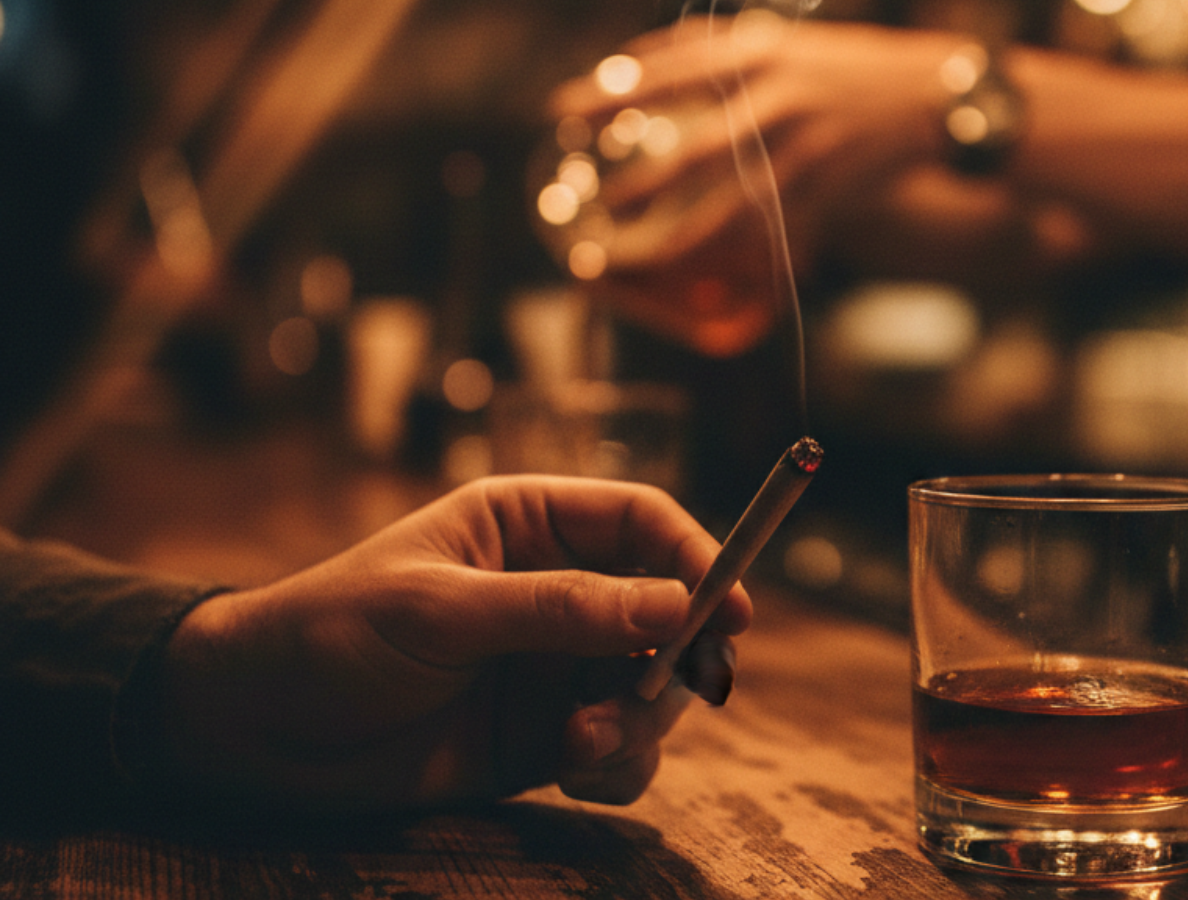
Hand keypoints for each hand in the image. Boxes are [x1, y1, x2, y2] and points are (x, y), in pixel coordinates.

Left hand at [155, 476, 751, 813]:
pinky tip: (576, 772)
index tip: (729, 606)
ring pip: (651, 687)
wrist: (255, 732)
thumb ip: (561, 609)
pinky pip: (618, 750)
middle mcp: (554, 593)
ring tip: (583, 741)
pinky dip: (616, 765)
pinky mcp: (542, 737)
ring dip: (641, 718)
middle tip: (678, 689)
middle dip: (680, 655)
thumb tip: (676, 606)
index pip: (640, 522)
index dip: (695, 554)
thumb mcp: (443, 609)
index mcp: (527, 526)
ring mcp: (552, 668)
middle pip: (666, 610)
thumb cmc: (333, 634)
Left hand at [547, 19, 966, 349]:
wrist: (932, 92)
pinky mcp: (830, 182)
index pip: (667, 69)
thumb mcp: (787, 45)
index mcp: (758, 51)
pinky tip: (727, 270)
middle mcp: (777, 94)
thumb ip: (729, 58)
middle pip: (691, 144)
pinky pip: (781, 225)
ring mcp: (805, 142)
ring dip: (682, 227)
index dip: (611, 90)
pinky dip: (754, 251)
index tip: (564, 109)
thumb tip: (657, 69)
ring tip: (643, 244)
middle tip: (599, 196)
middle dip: (640, 175)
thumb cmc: (852, 69)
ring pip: (731, 200)